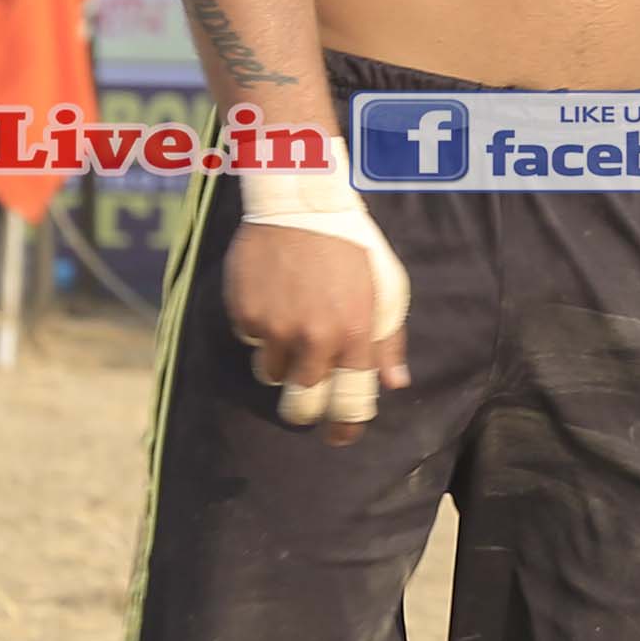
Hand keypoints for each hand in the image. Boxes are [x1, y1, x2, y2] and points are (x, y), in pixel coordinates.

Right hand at [229, 223, 407, 434]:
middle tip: (304, 398)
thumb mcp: (386, 288)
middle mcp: (314, 338)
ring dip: (281, 361)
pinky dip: (259, 328)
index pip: (349, 406)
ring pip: (270, 375)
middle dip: (303, 409)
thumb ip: (388, 339)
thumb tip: (393, 384)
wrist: (299, 203)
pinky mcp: (245, 314)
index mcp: (355, 335)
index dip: (343, 430)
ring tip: (292, 324)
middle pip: (300, 407)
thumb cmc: (352, 246)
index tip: (337, 437)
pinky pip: (250, 340)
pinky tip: (273, 297)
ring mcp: (275, 328)